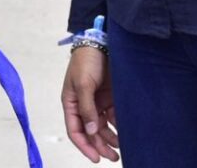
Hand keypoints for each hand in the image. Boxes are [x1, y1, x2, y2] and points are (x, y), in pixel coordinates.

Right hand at [62, 46, 118, 162]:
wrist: (101, 41)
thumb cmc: (86, 60)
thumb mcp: (83, 84)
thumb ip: (87, 108)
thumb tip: (91, 131)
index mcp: (71, 103)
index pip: (75, 131)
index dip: (85, 146)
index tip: (96, 158)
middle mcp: (84, 106)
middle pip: (91, 132)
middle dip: (100, 146)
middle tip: (113, 158)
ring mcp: (97, 102)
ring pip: (103, 127)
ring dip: (110, 139)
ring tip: (120, 150)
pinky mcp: (110, 97)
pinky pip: (113, 116)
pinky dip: (118, 126)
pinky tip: (125, 133)